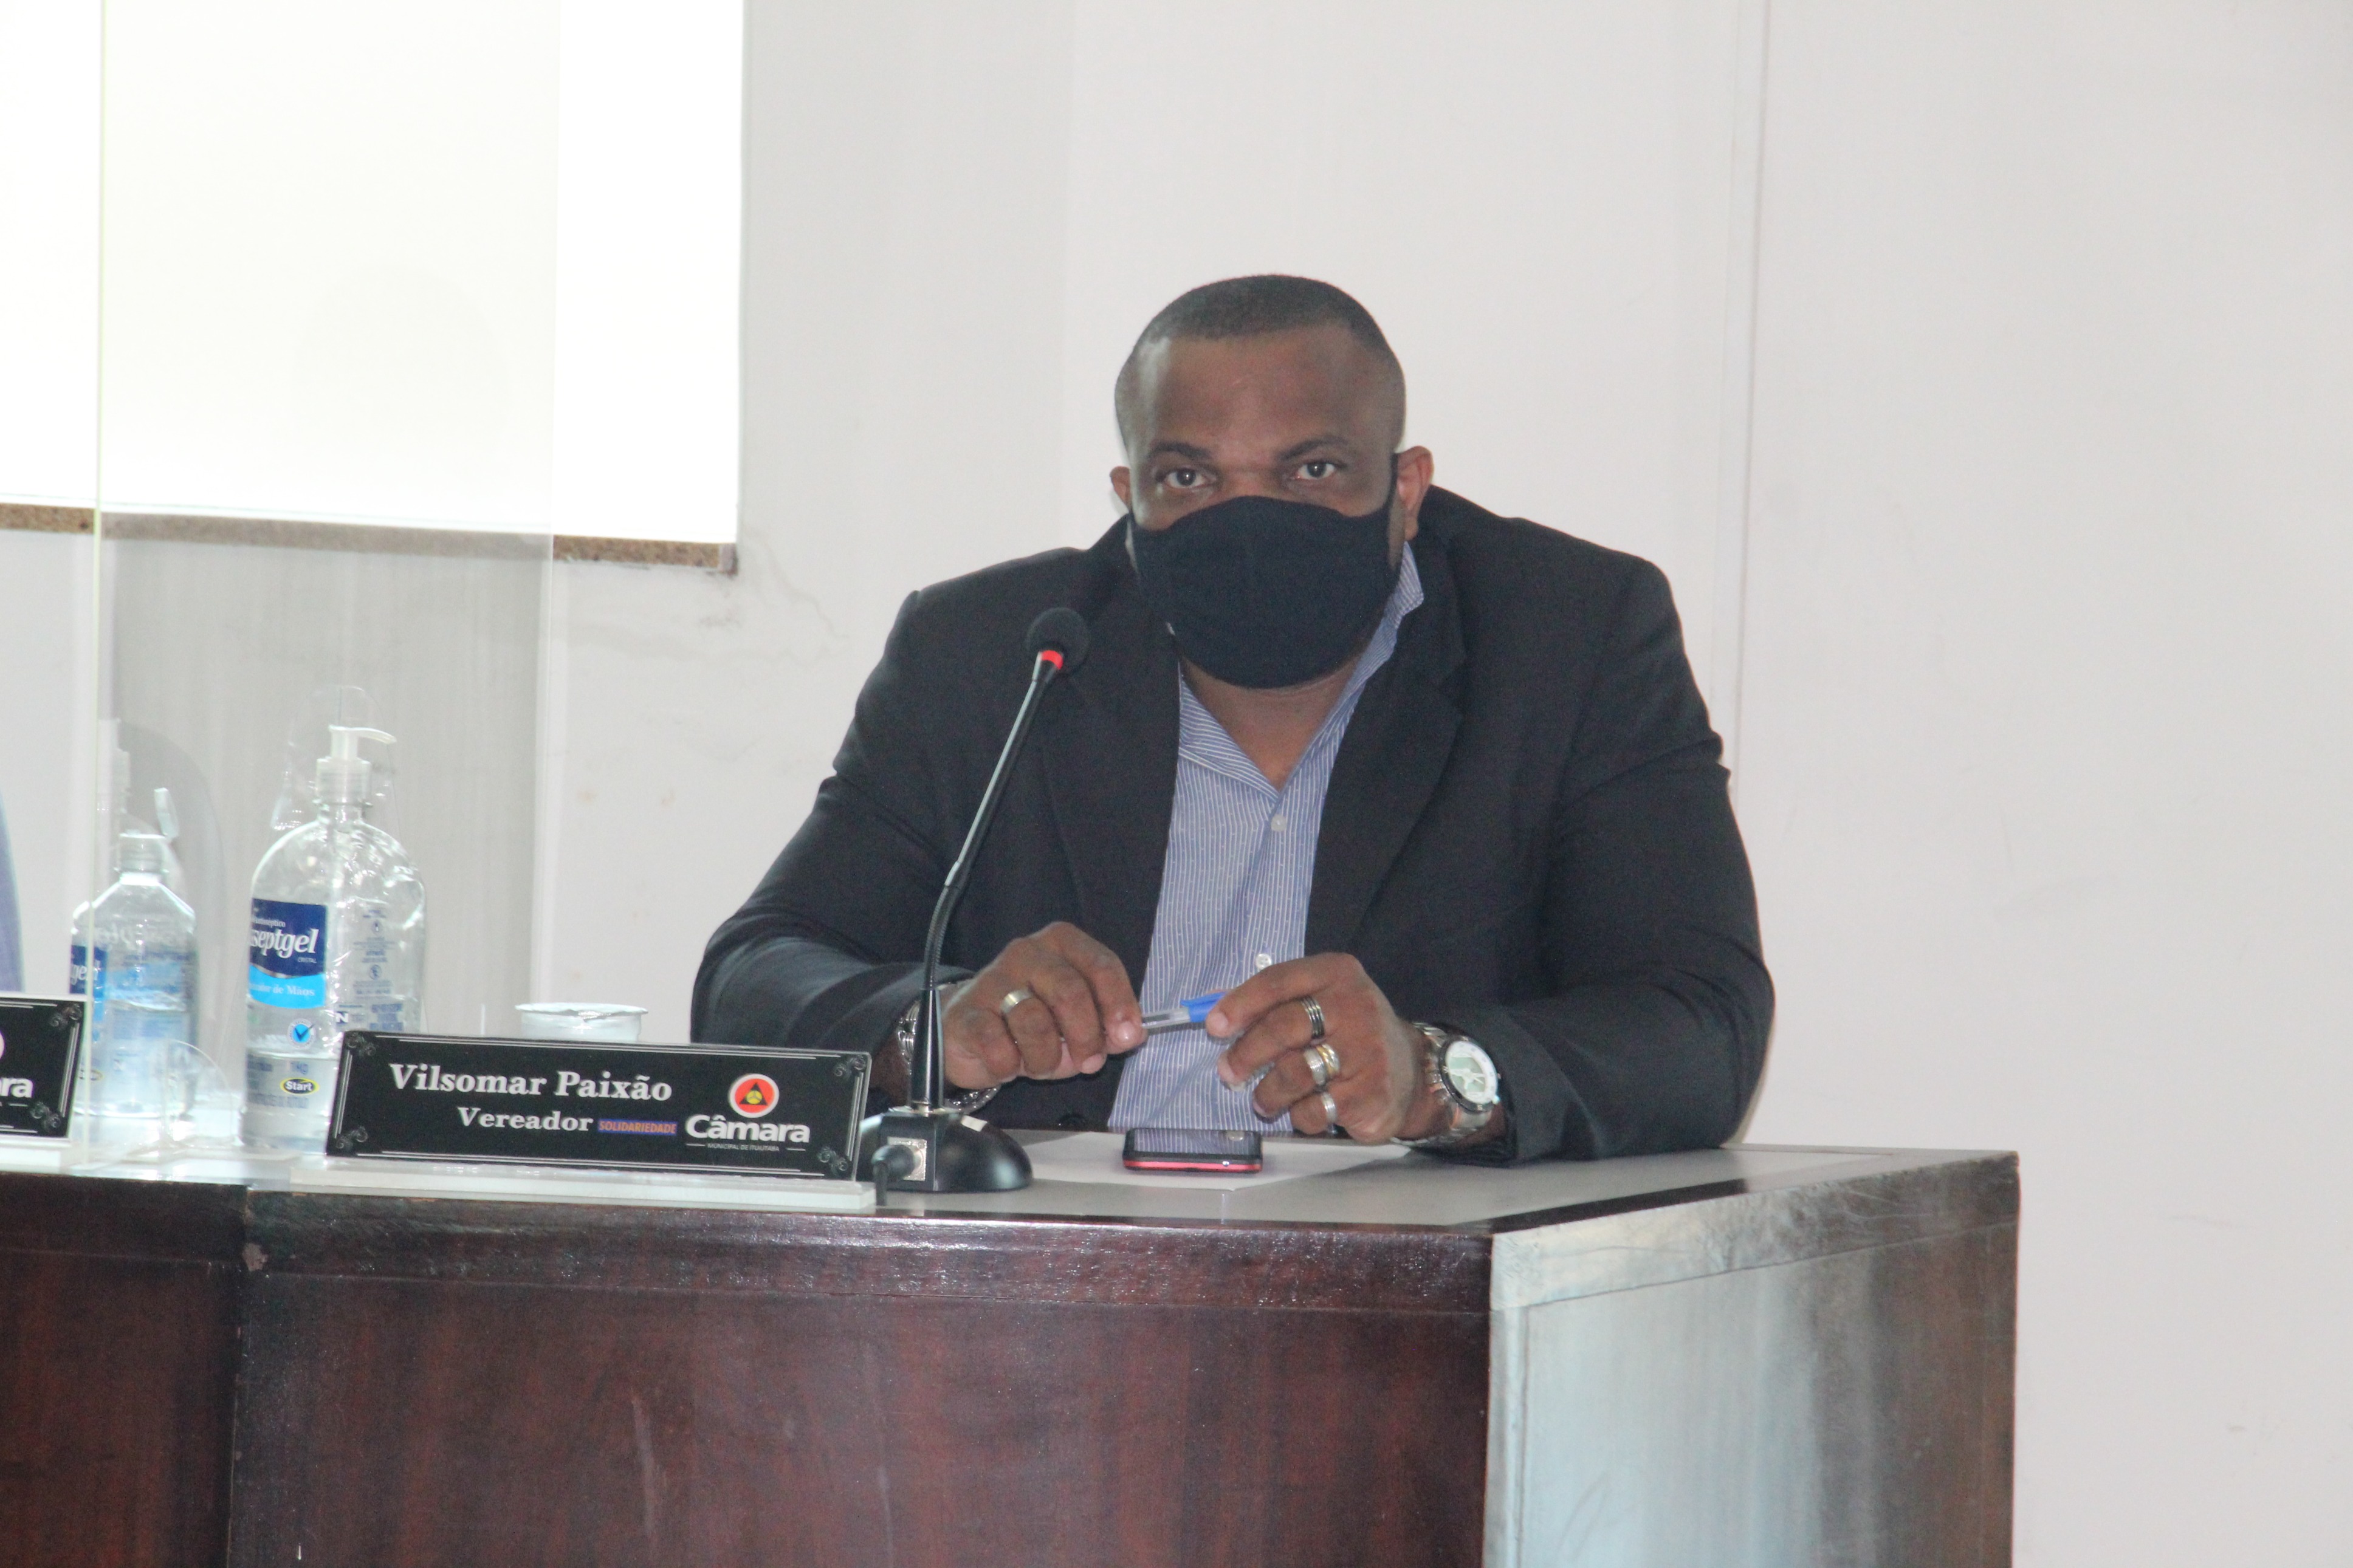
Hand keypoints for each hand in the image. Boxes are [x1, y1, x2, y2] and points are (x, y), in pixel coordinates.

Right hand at [942, 922, 1144, 1089]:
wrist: (971, 1033)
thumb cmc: (1034, 1022)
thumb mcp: (1076, 1021)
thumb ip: (1106, 1026)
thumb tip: (1130, 1036)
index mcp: (1062, 943)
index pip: (1101, 965)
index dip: (1119, 1004)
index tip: (1127, 1037)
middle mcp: (1027, 952)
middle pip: (1069, 992)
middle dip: (1086, 1036)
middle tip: (1089, 1063)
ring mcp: (993, 979)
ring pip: (1034, 1022)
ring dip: (1046, 1057)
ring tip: (1042, 1066)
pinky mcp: (966, 1011)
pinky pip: (996, 1045)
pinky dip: (1009, 1065)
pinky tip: (1008, 1065)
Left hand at [1208, 954, 1448, 1142]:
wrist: (1410, 1071)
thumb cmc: (1348, 1032)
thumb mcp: (1321, 1000)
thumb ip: (1273, 1002)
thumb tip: (1211, 1009)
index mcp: (1338, 975)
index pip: (1279, 981)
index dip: (1241, 1004)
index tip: (1214, 1026)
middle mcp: (1356, 1007)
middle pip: (1283, 1027)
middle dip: (1246, 1052)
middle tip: (1228, 1072)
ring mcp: (1367, 1053)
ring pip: (1294, 1074)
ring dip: (1268, 1093)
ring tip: (1264, 1101)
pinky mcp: (1372, 1095)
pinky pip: (1314, 1110)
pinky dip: (1299, 1115)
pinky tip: (1304, 1110)